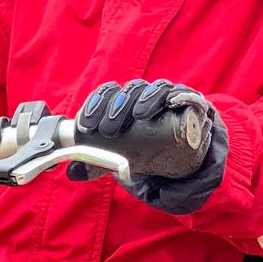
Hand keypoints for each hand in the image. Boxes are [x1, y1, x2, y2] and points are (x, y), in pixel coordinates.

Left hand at [69, 78, 213, 185]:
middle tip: (108, 130)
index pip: (107, 94)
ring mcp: (168, 96)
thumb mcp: (121, 155)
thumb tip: (72, 173)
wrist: (183, 150)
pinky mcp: (190, 104)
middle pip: (129, 91)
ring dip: (146, 99)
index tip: (86, 125)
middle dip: (116, 107)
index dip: (95, 105)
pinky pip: (186, 95)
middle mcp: (144, 94)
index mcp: (124, 101)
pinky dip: (180, 96)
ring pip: (155, 89)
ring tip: (139, 115)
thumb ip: (99, 162)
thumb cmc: (146, 146)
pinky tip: (173, 102)